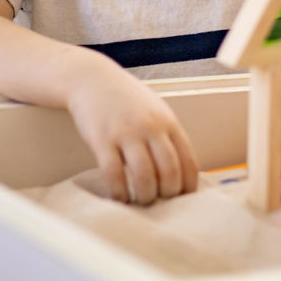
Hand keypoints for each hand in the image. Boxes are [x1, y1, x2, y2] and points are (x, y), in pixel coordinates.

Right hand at [66, 60, 198, 205]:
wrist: (92, 79)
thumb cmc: (126, 99)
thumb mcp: (155, 111)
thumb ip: (167, 137)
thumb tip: (179, 173)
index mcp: (168, 122)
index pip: (188, 161)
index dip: (188, 186)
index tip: (183, 198)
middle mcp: (150, 127)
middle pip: (169, 172)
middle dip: (167, 194)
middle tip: (160, 201)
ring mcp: (126, 133)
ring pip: (144, 177)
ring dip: (145, 196)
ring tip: (140, 201)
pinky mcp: (102, 140)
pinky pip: (114, 174)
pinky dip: (119, 192)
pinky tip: (119, 197)